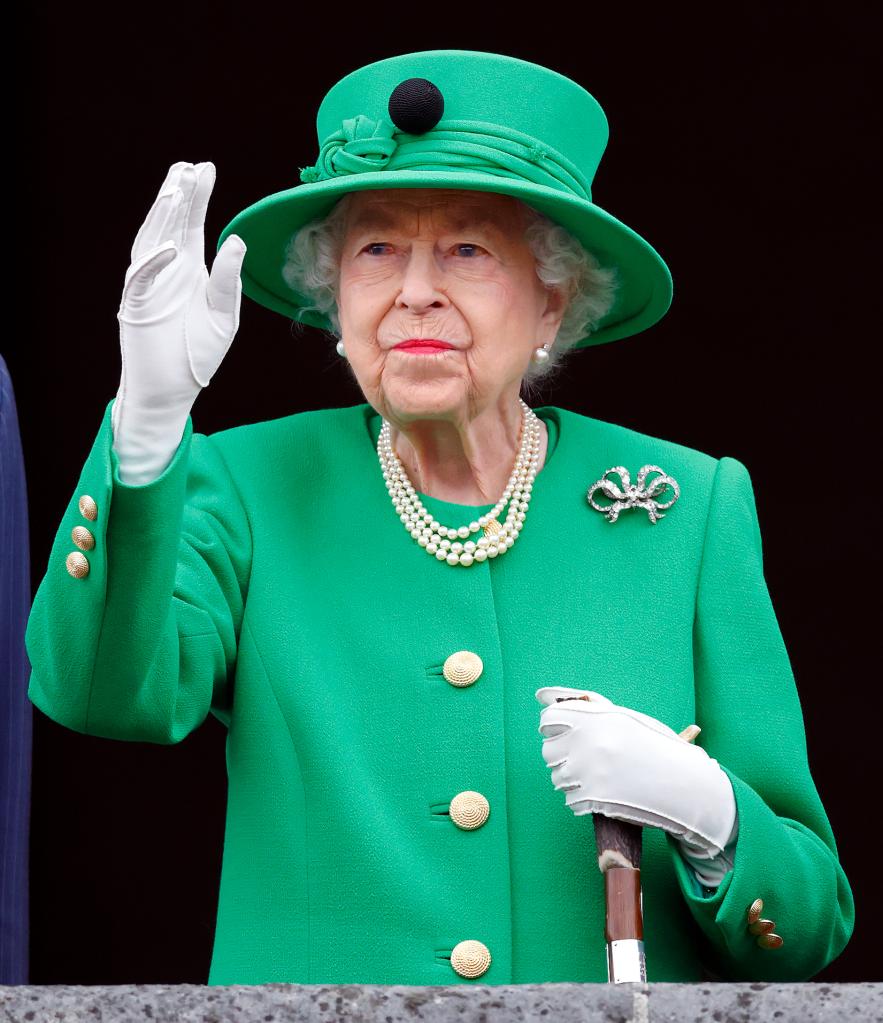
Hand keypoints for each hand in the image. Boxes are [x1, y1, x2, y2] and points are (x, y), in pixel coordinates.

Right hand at [112, 161, 246, 483]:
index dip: (197, 196)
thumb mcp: (223, 315)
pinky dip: (155, 263)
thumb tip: (236, 240)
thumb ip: (228, 280)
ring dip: (162, 217)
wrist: (173, 389)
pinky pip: (143, 279)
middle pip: (171, 224)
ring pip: (152, 241)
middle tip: (189, 167)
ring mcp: (149, 285)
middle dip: (179, 195)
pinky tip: (172, 247)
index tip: (206, 167)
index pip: (192, 224)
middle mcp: (168, 270)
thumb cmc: (198, 353)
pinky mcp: (136, 306)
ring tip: (175, 190)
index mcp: (190, 269)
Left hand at [536, 686, 736, 857]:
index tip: (562, 734)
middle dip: (563, 756)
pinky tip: (602, 794)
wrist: (685, 784)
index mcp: (596, 716)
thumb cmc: (655, 747)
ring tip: (599, 777)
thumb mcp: (624, 719)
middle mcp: (588, 741)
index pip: (549, 719)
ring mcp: (588, 770)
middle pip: (549, 750)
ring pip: (558, 777)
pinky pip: (570, 800)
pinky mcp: (592, 798)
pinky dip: (582, 800)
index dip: (553, 727)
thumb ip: (585, 706)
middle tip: (587, 760)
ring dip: (573, 779)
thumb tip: (541, 695)